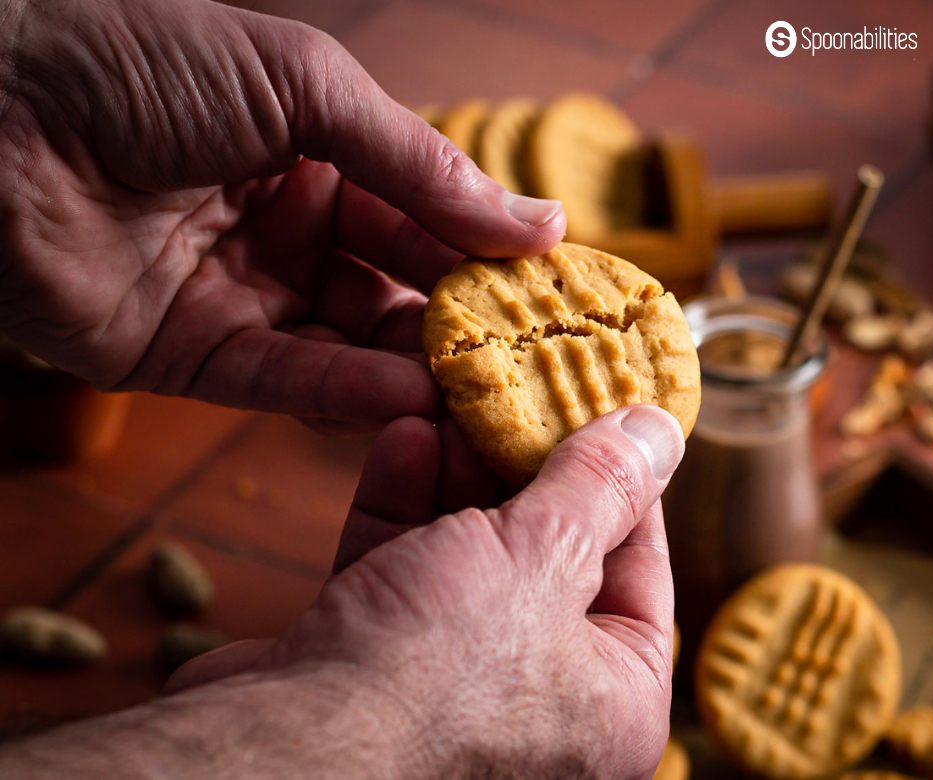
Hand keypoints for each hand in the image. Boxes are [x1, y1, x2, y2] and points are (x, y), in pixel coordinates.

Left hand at [0, 0, 564, 427]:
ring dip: (415, 362)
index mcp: (314, 149)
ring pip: (350, 340)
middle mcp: (285, 224)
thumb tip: (539, 222)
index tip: (557, 285)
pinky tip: (405, 395)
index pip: (423, 208)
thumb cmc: (141, 68)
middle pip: (396, 282)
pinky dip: (343, 389)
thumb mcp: (304, 87)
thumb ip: (421, 164)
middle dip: (461, 316)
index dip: (486, 245)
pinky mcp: (192, 354)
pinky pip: (283, 377)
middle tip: (531, 353)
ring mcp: (242, 291)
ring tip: (480, 387)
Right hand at [167, 405, 682, 776]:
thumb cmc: (437, 672)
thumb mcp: (543, 555)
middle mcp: (544, 704)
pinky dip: (404, 510)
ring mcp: (456, 689)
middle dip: (526, 468)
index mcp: (615, 700)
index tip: (606, 409)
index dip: (624, 479)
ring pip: (471, 560)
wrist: (285, 748)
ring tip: (457, 401)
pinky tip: (404, 437)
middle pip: (551, 558)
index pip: (641, 567)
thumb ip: (600, 487)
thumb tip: (659, 431)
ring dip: (459, 477)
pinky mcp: (378, 670)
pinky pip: (407, 575)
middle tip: (521, 393)